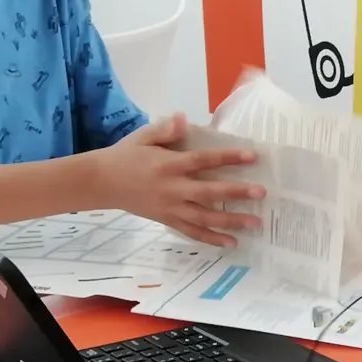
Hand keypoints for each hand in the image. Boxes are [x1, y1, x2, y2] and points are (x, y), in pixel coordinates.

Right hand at [97, 114, 266, 246]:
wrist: (100, 182)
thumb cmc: (126, 156)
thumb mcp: (142, 137)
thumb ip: (165, 129)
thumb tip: (183, 119)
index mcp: (169, 164)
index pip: (204, 160)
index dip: (229, 158)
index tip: (252, 156)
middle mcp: (172, 188)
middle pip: (209, 192)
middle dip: (236, 193)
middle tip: (261, 193)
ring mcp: (170, 207)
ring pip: (204, 217)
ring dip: (231, 221)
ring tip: (255, 223)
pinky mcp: (167, 220)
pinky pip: (192, 232)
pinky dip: (212, 239)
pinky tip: (232, 242)